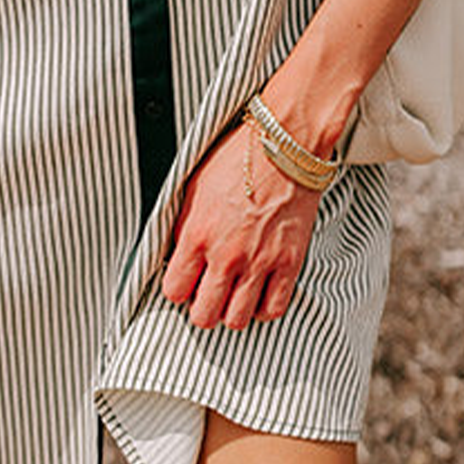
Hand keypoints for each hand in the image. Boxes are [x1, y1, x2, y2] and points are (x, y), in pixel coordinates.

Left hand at [160, 118, 320, 329]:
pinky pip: (274, 308)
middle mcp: (226, 254)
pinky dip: (263, 308)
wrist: (284, 144)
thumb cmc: (239, 157)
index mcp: (197, 234)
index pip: (174, 291)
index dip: (178, 289)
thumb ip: (183, 226)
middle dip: (201, 308)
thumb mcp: (194, 186)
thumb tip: (176, 254)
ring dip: (231, 311)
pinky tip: (259, 294)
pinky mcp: (289, 262)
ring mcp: (259, 261)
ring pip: (236, 319)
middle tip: (207, 294)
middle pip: (204, 315)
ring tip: (233, 294)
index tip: (185, 282)